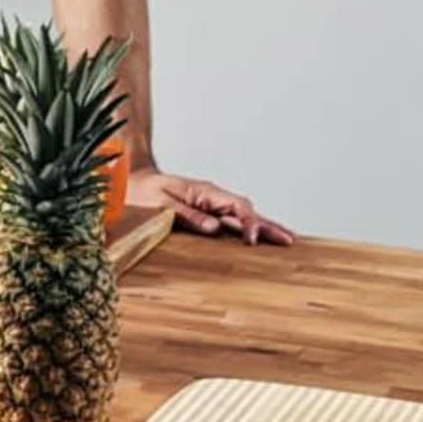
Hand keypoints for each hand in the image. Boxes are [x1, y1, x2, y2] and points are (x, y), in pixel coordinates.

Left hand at [147, 167, 293, 245]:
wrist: (134, 182)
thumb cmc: (145, 191)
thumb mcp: (162, 204)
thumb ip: (189, 215)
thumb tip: (215, 228)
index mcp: (206, 192)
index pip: (237, 206)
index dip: (248, 222)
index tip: (252, 240)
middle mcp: (213, 197)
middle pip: (248, 211)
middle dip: (268, 225)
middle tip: (289, 239)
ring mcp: (211, 205)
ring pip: (243, 216)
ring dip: (263, 227)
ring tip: (284, 239)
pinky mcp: (207, 212)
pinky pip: (232, 221)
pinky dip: (247, 229)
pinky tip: (258, 238)